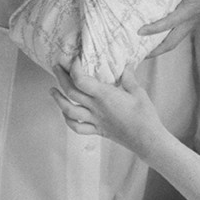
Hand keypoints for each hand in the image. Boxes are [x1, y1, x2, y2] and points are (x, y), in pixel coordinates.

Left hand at [50, 64, 167, 156]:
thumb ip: (129, 77)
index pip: (81, 80)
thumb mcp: (138, 92)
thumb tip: (126, 65)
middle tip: (56, 67)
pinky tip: (65, 113)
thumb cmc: (145, 115)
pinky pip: (78, 127)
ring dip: (58, 100)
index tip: (75, 59)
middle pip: (70, 92)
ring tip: (52, 90)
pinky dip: (68, 120)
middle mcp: (96, 108)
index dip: (74, 68)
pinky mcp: (98, 130)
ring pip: (69, 111)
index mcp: (104, 96)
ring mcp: (95, 120)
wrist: (147, 139)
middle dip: (60, 78)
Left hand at [138, 0, 199, 57]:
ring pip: (175, 41)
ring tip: (145, 51)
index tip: (139, 32)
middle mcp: (191, 21)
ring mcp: (193, 23)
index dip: (153, 29)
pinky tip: (158, 37)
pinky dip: (167, 40)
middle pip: (171, 43)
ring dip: (160, 47)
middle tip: (139, 55)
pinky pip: (178, 35)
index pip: (168, 24)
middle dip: (155, 51)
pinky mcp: (193, 21)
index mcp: (190, 11)